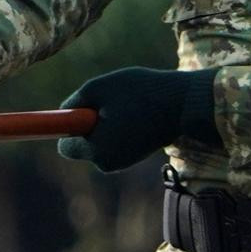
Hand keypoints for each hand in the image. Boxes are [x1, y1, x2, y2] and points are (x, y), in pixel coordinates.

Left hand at [57, 67, 218, 173]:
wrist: (187, 104)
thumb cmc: (142, 92)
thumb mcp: (99, 87)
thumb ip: (74, 101)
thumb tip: (63, 113)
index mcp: (95, 150)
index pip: (65, 145)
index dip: (69, 126)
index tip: (77, 113)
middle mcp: (106, 163)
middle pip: (83, 144)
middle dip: (90, 125)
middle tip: (112, 104)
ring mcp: (123, 162)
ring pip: (101, 141)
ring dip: (108, 123)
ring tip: (130, 107)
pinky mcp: (137, 155)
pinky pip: (117, 140)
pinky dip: (122, 127)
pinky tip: (139, 114)